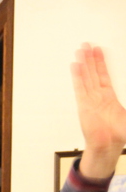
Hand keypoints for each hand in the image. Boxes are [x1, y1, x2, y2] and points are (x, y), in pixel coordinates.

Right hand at [72, 43, 125, 177]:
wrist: (108, 146)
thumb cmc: (117, 134)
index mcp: (108, 97)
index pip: (103, 75)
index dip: (101, 63)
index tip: (98, 50)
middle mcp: (98, 97)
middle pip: (92, 73)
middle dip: (90, 59)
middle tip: (86, 45)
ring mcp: (90, 100)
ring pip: (86, 77)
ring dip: (83, 64)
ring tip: (80, 51)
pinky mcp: (84, 106)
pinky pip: (80, 88)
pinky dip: (77, 77)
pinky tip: (75, 66)